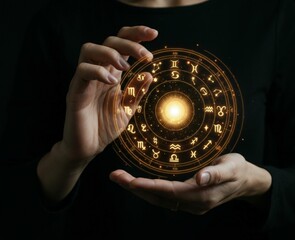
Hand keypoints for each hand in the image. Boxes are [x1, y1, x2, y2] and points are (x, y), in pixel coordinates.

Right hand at [60, 26, 157, 166]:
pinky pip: (82, 72)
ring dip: (111, 53)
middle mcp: (98, 73)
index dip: (136, 35)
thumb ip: (136, 92)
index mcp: (112, 74)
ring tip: (126, 67)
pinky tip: (111, 82)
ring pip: (89, 50)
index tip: (154, 34)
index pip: (121, 45)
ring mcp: (85, 81)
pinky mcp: (75, 92)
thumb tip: (150, 73)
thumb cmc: (105, 128)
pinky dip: (98, 72)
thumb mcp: (127, 109)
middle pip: (108, 41)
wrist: (88, 148)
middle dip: (129, 42)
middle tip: (146, 55)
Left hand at [109, 153, 271, 214]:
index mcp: (202, 195)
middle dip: (135, 188)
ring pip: (159, 199)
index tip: (129, 181)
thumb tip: (199, 179)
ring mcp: (191, 205)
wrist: (247, 182)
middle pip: (158, 198)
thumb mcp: (232, 167)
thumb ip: (216, 173)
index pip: (169, 192)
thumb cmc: (239, 170)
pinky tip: (140, 183)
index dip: (148, 186)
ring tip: (121, 179)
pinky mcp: (190, 201)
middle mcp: (193, 204)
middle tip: (115, 176)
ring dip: (139, 190)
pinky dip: (150, 191)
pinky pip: (165, 198)